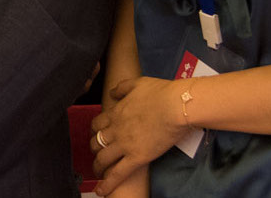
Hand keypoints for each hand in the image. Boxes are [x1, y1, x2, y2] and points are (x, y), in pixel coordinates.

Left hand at [91, 76, 191, 195]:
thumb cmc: (161, 92)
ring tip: (99, 173)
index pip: (96, 124)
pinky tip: (101, 192)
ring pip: (103, 158)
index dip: (94, 132)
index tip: (97, 136)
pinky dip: (108, 183)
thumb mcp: (137, 83)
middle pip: (96, 142)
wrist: (176, 105)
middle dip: (94, 150)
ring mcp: (125, 144)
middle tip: (98, 155)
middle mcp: (116, 129)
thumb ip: (121, 88)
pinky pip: (118, 173)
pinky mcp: (137, 157)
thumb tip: (112, 93)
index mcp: (116, 112)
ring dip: (98, 167)